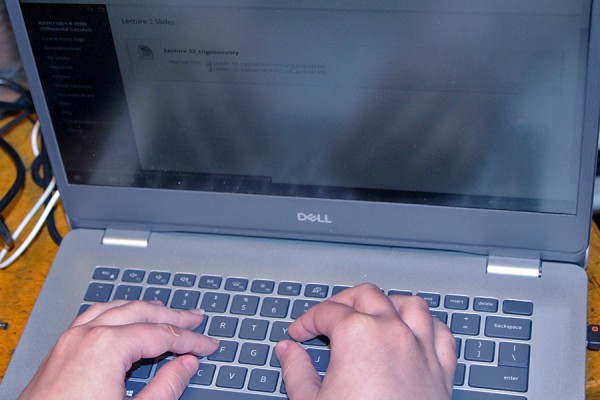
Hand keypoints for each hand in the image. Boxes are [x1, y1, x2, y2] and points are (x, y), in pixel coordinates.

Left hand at [19, 300, 218, 399]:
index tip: (208, 345)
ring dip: (144, 309)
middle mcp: (87, 334)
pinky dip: (117, 312)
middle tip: (195, 319)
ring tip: (164, 310)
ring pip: (116, 309)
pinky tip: (123, 316)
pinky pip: (93, 316)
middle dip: (172, 316)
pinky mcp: (59, 350)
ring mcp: (70, 339)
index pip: (162, 334)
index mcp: (108, 346)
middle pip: (141, 313)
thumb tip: (187, 365)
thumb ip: (165, 388)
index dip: (191, 340)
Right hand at [276, 283, 455, 399]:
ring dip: (389, 303)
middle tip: (327, 318)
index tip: (299, 332)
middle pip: (367, 295)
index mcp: (358, 335)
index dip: (307, 320)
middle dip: (343, 302)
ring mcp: (421, 349)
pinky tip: (414, 331)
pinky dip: (427, 325)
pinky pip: (441, 333)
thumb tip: (288, 352)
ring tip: (373, 313)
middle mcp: (392, 332)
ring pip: (410, 304)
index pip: (326, 312)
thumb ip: (296, 370)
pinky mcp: (442, 370)